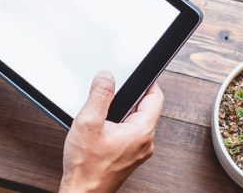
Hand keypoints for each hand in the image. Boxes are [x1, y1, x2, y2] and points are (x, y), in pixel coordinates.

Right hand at [59, 71, 163, 192]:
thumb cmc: (86, 167)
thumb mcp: (89, 122)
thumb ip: (100, 95)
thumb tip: (107, 77)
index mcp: (142, 131)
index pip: (156, 97)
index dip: (147, 81)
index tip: (136, 74)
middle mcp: (145, 142)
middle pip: (145, 109)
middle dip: (128, 98)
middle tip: (110, 94)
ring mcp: (138, 151)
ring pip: (135, 122)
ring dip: (120, 114)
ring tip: (101, 115)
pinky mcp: (128, 157)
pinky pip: (128, 135)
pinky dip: (116, 127)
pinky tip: (99, 131)